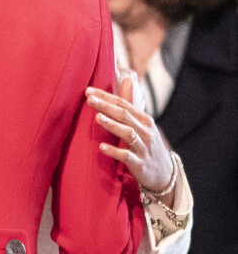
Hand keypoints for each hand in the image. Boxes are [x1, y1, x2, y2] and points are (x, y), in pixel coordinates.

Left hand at [86, 74, 174, 205]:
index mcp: (144, 120)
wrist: (164, 174)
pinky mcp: (140, 164)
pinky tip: (101, 147)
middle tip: (89, 99)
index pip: (123, 104)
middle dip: (106, 106)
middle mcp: (145, 131)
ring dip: (112, 125)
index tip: (89, 91)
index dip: (106, 97)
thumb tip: (126, 79)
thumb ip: (130, 105)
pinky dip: (114, 151)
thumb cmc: (147, 146)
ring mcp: (143, 147)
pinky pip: (126, 156)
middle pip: (124, 115)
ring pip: (128, 133)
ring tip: (97, 117)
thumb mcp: (142, 125)